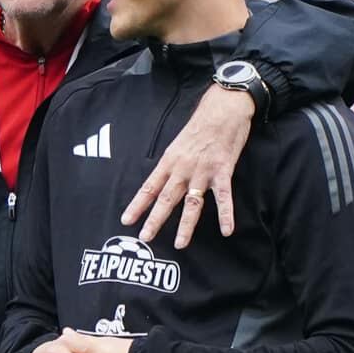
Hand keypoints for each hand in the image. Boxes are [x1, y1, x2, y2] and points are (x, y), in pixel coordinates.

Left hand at [121, 84, 252, 248]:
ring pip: (192, 203)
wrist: (223, 108)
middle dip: (155, 219)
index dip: (137, 205)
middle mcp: (182, 168)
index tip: (126, 220)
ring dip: (186, 225)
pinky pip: (223, 197)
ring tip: (180, 244)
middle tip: (145, 237)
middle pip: (166, 198)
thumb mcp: (178, 143)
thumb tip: (162, 181)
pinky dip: (226, 214)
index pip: (149, 187)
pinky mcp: (223, 170)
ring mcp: (202, 171)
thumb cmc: (201, 125)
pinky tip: (227, 230)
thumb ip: (172, 164)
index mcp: (169, 161)